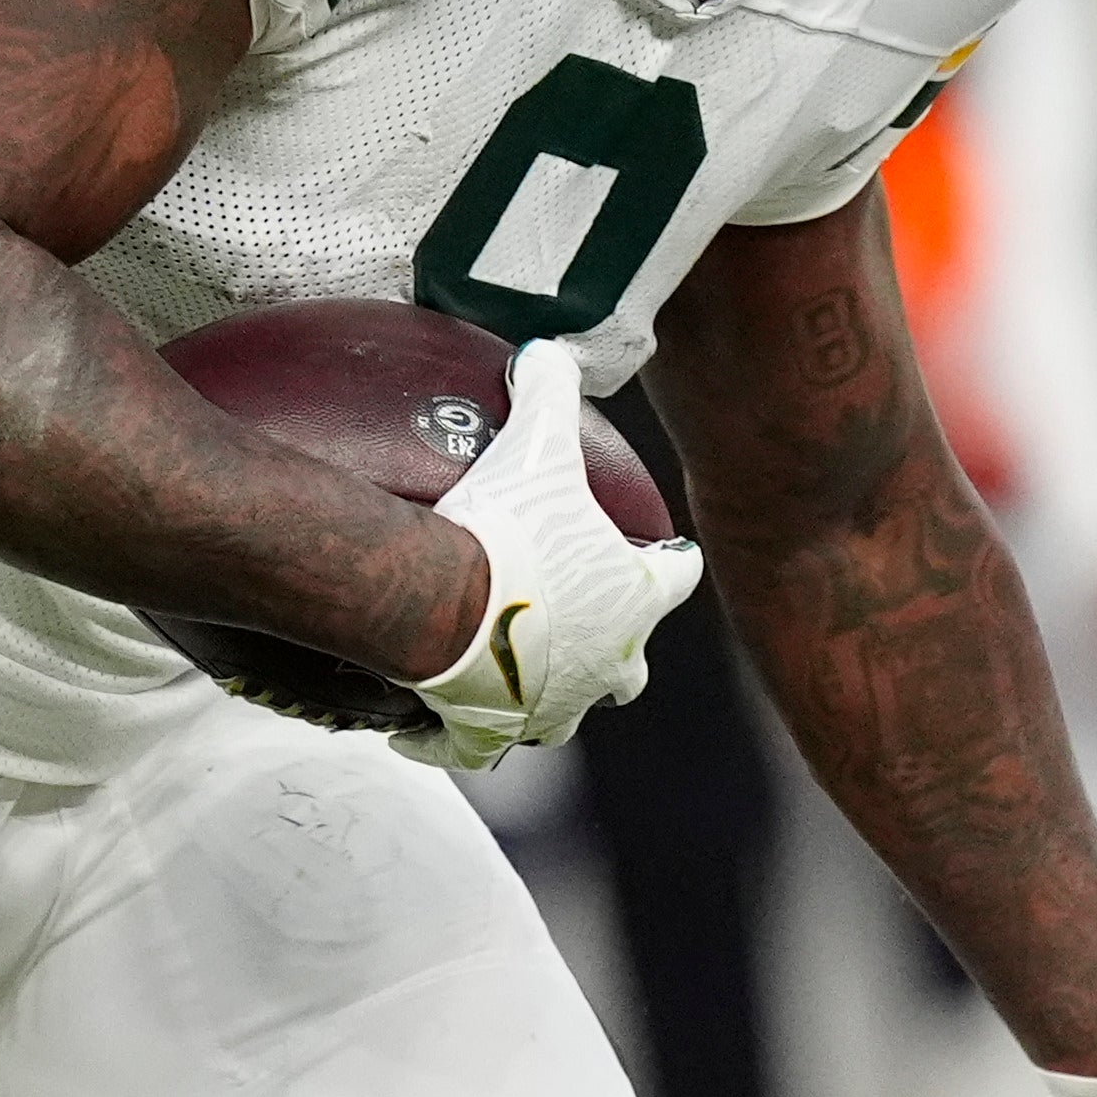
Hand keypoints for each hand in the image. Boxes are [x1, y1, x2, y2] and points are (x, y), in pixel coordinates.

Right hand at [412, 340, 704, 768]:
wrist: (447, 606)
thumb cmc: (508, 529)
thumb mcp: (537, 443)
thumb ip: (551, 391)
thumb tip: (549, 349)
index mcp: (631, 601)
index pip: (674, 579)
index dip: (674, 564)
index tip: (675, 555)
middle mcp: (603, 666)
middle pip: (626, 673)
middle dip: (617, 656)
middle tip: (595, 634)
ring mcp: (548, 708)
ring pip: (557, 715)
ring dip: (542, 700)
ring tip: (515, 682)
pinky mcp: (489, 732)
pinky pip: (467, 748)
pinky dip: (444, 742)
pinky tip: (421, 736)